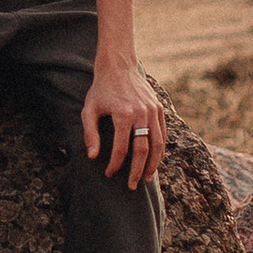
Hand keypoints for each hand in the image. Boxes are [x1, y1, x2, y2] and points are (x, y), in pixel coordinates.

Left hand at [83, 55, 166, 186]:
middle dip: (136, 171)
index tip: (109, 174)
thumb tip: (92, 157)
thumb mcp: (89, 109)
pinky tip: (154, 161)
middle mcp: (141, 113)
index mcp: (123, 114)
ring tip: (146, 178)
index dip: (115, 164)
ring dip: (153, 164)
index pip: (121, 148)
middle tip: (131, 186)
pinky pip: (163, 134)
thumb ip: (90, 133)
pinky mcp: (160, 108)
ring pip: (158, 144)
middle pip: (142, 150)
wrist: (119, 66)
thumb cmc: (101, 90)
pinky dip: (160, 149)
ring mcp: (153, 111)